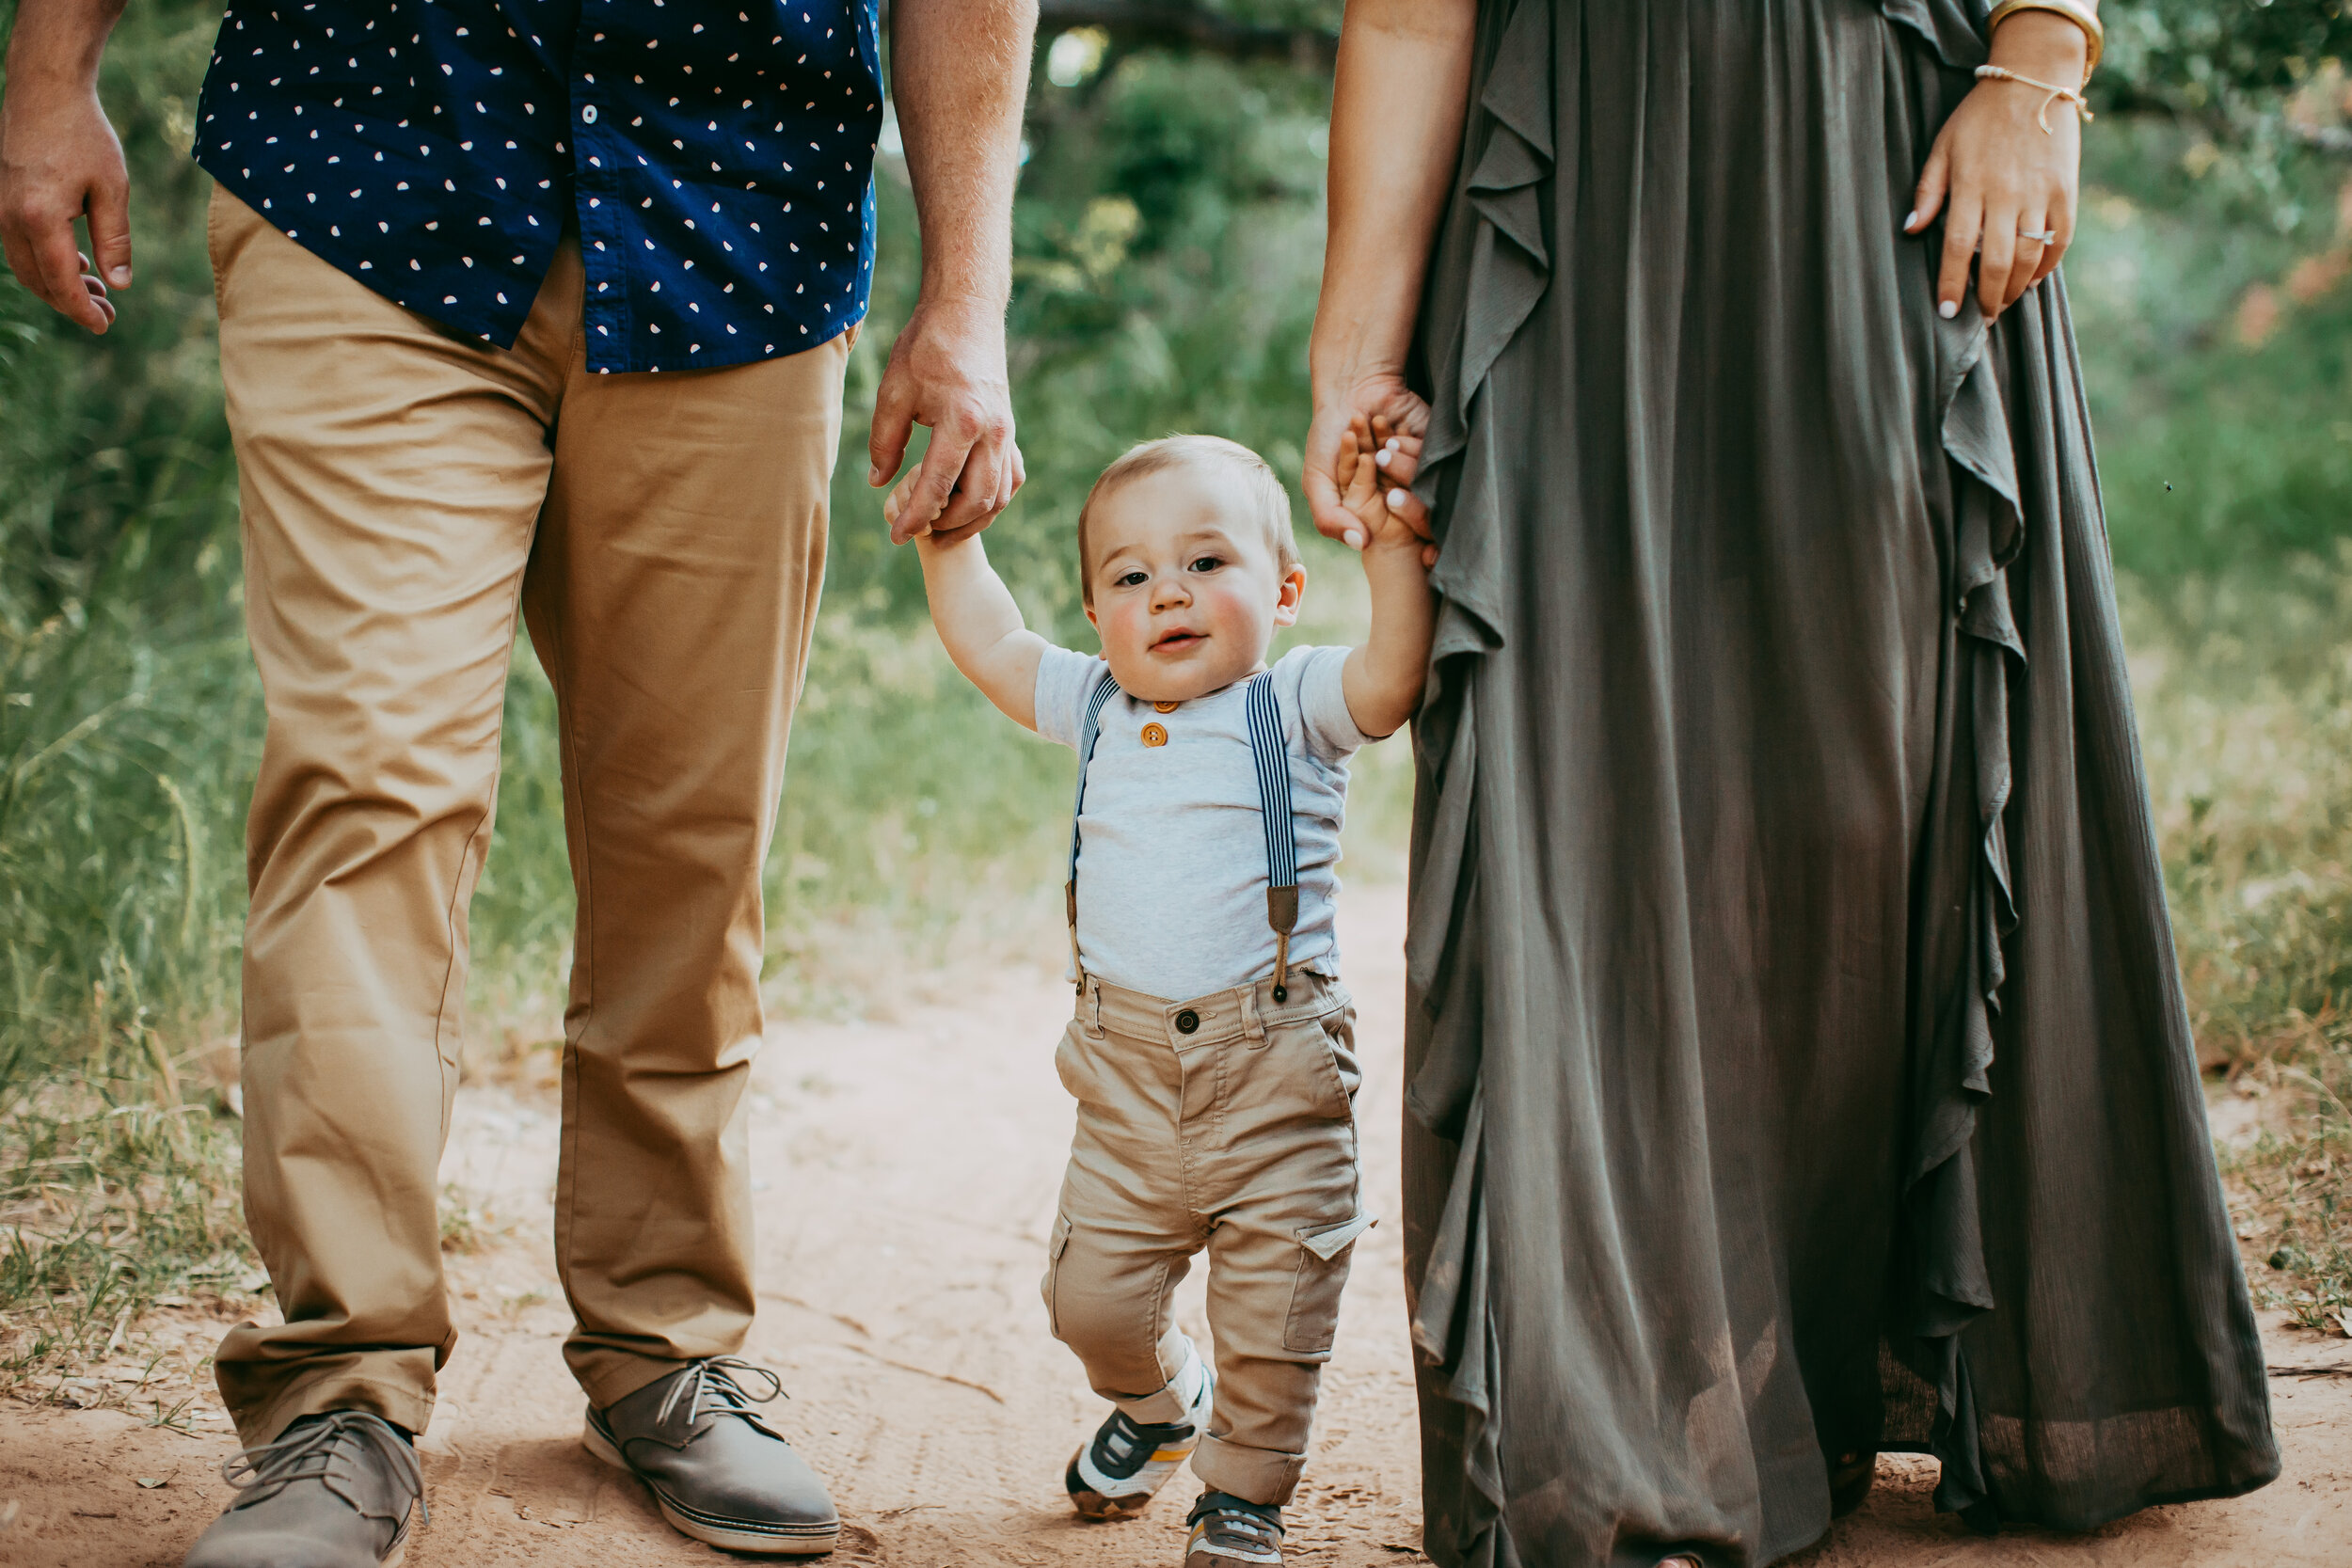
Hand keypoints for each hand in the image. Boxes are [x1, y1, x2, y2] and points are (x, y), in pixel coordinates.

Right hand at [0, 74, 129, 333]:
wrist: (44, 91)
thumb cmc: (85, 136)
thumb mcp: (113, 190)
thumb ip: (114, 240)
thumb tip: (120, 285)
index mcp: (39, 218)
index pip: (60, 282)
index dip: (82, 310)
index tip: (104, 326)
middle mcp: (10, 216)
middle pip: (37, 280)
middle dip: (70, 303)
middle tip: (107, 314)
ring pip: (24, 265)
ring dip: (56, 284)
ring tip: (97, 291)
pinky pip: (17, 245)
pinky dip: (43, 262)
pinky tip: (75, 264)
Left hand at [868, 295, 1022, 544]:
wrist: (966, 311)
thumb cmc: (926, 347)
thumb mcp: (894, 392)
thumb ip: (884, 441)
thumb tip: (879, 482)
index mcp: (962, 421)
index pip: (937, 485)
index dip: (915, 517)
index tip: (895, 535)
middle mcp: (993, 432)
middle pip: (977, 501)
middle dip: (947, 526)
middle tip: (917, 533)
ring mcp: (1007, 432)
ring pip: (1000, 495)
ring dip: (972, 519)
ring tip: (940, 527)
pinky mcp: (1010, 430)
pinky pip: (1010, 478)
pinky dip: (992, 499)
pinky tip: (966, 504)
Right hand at [1304, 371, 1432, 553]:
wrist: (1350, 388)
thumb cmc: (1329, 436)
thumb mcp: (1317, 481)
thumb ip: (1329, 518)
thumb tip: (1361, 545)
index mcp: (1377, 509)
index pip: (1398, 534)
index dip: (1401, 532)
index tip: (1386, 513)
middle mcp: (1402, 492)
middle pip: (1416, 513)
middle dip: (1393, 489)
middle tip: (1370, 458)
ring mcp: (1419, 469)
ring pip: (1421, 483)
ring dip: (1392, 458)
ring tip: (1367, 431)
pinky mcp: (1433, 445)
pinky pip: (1430, 456)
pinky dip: (1405, 442)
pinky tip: (1384, 421)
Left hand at [1904, 13, 2087, 321]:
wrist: (2033, 80)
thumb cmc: (1979, 117)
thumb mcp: (1943, 147)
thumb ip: (1927, 192)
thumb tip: (1910, 231)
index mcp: (1971, 185)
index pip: (1957, 248)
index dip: (1952, 284)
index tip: (1947, 312)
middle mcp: (2006, 193)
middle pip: (1996, 261)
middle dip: (1988, 297)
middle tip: (1981, 317)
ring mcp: (2040, 193)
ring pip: (2030, 256)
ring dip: (2016, 288)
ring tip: (2003, 302)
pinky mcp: (2066, 190)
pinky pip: (2060, 239)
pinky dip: (2048, 266)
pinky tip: (2034, 280)